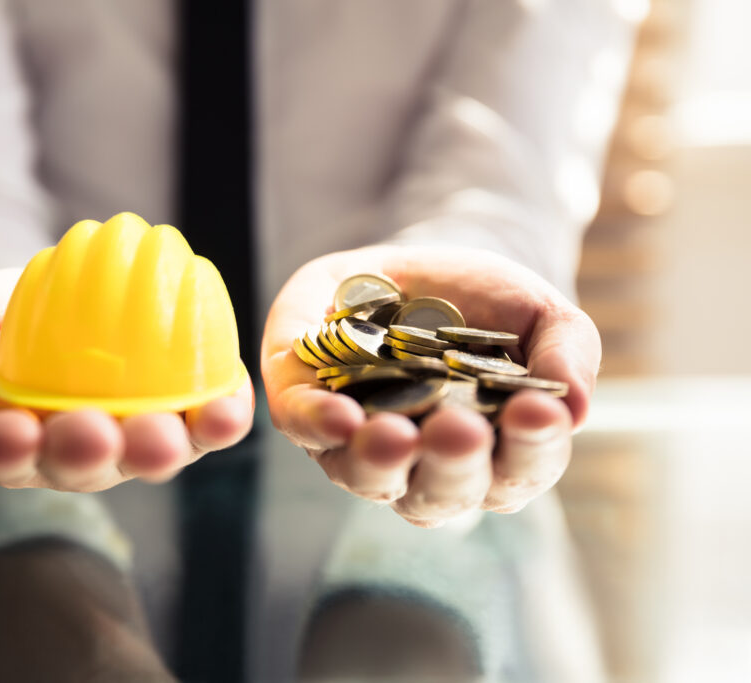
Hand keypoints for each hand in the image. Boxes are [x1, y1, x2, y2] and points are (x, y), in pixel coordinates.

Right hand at [0, 269, 253, 490]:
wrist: (54, 288)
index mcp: (10, 443)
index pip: (2, 454)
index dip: (4, 449)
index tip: (6, 432)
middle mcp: (73, 452)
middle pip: (80, 464)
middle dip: (86, 453)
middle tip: (92, 434)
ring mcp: (131, 436)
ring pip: (146, 452)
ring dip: (159, 448)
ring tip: (168, 435)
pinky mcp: (181, 412)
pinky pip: (202, 421)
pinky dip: (218, 419)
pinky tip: (228, 408)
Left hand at [261, 245, 599, 526]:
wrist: (409, 266)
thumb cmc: (483, 305)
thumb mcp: (538, 314)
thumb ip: (566, 353)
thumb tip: (577, 408)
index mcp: (494, 454)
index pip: (520, 471)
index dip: (531, 449)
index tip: (537, 412)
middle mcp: (427, 466)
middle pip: (442, 493)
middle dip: (452, 465)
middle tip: (459, 429)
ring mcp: (363, 446)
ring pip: (370, 478)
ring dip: (381, 461)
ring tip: (394, 434)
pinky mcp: (306, 409)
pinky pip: (305, 428)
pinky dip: (318, 423)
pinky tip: (338, 414)